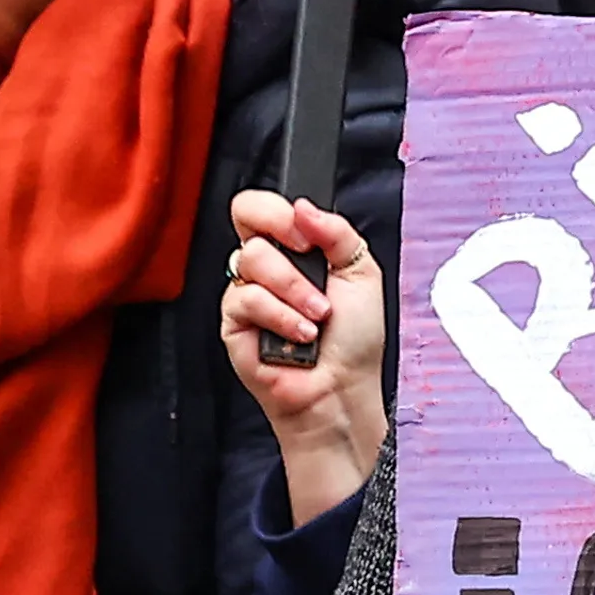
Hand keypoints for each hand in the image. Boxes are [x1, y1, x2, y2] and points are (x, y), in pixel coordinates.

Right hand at [222, 191, 388, 523]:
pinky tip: (300, 336)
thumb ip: (335, 230)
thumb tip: (303, 207)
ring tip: (316, 317)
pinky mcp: (233, 324)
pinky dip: (282, 317)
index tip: (305, 232)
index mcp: (293, 248)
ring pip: (252, 259)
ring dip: (295, 290)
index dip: (276, 209)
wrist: (342, 387)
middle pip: (247, 219)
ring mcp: (246, 293)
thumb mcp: (361, 270)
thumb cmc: (353, 338)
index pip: (262, 207)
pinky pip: (247, 299)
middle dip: (288, 241)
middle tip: (313, 269)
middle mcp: (266, 266)